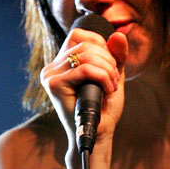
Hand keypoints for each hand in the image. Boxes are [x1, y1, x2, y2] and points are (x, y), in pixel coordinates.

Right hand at [40, 26, 127, 152]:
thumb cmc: (103, 107)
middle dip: (108, 60)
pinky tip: (107, 89)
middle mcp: (52, 67)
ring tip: (111, 86)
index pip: (79, 35)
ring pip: (86, 56)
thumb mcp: (113, 75)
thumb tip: (119, 34)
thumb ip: (116, 55)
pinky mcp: (54, 85)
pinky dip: (102, 77)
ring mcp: (50, 75)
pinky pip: (84, 70)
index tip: (110, 65)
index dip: (100, 44)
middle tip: (114, 80)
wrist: (98, 134)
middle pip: (85, 44)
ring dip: (107, 69)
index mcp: (62, 62)